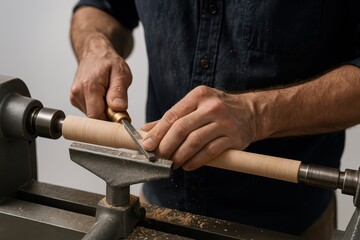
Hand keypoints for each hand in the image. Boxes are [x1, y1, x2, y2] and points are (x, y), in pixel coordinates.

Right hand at [70, 35, 131, 119]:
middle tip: (116, 103)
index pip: (96, 116)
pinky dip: (98, 107)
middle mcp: (78, 93)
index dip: (109, 120)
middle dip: (108, 115)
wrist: (95, 53)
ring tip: (109, 95)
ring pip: (92, 116)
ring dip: (103, 111)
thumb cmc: (108, 61)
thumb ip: (119, 91)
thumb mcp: (121, 73)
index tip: (120, 116)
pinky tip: (102, 96)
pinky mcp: (75, 99)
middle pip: (94, 117)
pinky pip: (89, 111)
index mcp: (89, 87)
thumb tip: (118, 108)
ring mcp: (74, 96)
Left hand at [142, 86, 257, 169]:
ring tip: (172, 163)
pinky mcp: (233, 137)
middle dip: (166, 146)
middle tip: (159, 158)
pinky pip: (209, 152)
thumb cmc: (218, 110)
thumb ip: (171, 118)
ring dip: (180, 156)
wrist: (251, 113)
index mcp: (198, 96)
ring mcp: (224, 122)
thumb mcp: (195, 106)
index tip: (147, 146)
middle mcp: (211, 107)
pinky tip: (188, 165)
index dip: (157, 133)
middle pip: (182, 128)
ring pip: (194, 142)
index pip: (172, 115)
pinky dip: (195, 161)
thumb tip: (145, 131)